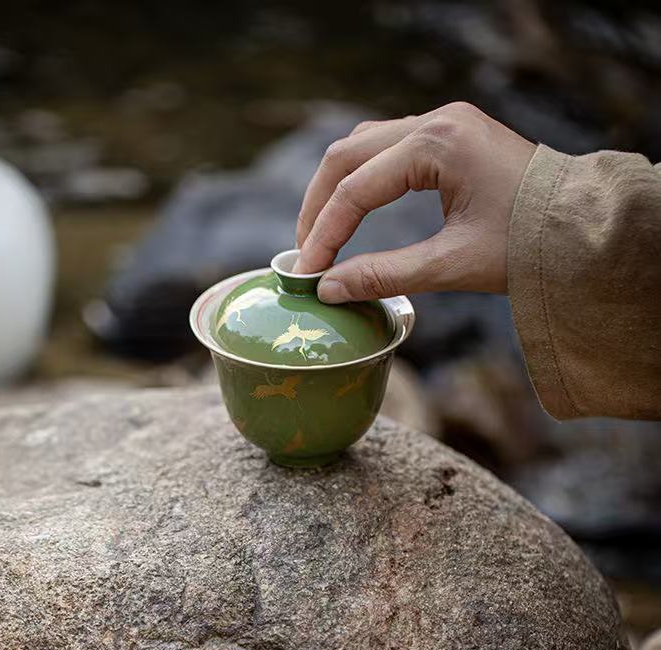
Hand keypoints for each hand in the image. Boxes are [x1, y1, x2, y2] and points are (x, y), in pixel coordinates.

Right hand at [295, 102, 535, 300]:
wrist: (582, 224)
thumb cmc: (526, 245)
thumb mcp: (452, 266)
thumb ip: (384, 276)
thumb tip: (329, 290)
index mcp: (438, 144)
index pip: (357, 188)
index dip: (324, 234)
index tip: (306, 273)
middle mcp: (436, 122)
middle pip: (348, 154)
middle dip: (319, 206)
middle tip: (305, 253)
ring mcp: (443, 123)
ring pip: (364, 145)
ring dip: (337, 188)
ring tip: (321, 235)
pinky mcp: (450, 135)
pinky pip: (388, 147)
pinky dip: (363, 178)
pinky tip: (353, 211)